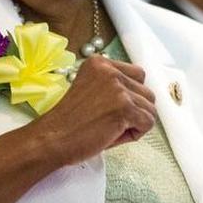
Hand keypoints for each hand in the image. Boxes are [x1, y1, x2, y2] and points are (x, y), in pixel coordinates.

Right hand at [31, 55, 155, 165]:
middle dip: (135, 110)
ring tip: (111, 129)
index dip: (130, 97)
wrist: (52, 139)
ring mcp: (118, 88)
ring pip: (150, 107)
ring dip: (136, 122)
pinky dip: (136, 133)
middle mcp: (110, 70)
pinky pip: (148, 122)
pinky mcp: (124, 107)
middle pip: (146, 91)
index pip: (137, 75)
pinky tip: (113, 135)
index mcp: (100, 63)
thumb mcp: (91, 90)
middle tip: (111, 122)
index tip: (111, 109)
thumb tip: (143, 97)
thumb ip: (113, 86)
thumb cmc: (69, 122)